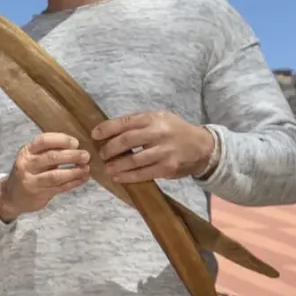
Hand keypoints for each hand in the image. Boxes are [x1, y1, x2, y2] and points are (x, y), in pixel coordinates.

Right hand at [0, 132, 90, 220]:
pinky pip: (60, 188)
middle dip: (71, 156)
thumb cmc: (28, 171)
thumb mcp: (32, 157)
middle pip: (51, 157)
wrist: (12, 196)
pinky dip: (74, 183)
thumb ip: (49, 150)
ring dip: (74, 171)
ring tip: (87, 168)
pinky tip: (83, 178)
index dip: (61, 140)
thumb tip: (77, 145)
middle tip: (86, 155)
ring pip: (56, 175)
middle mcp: (27, 165)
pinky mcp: (39, 194)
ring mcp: (32, 181)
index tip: (76, 142)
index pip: (43, 141)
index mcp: (27, 151)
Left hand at [91, 111, 216, 184]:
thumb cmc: (174, 131)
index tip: (94, 135)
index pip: (125, 122)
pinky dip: (128, 177)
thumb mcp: (159, 118)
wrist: (202, 146)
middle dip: (109, 149)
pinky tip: (118, 177)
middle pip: (126, 141)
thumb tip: (109, 131)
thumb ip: (138, 123)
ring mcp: (164, 151)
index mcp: (154, 118)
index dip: (106, 129)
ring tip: (107, 168)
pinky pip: (143, 174)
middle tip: (101, 155)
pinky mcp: (167, 168)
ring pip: (133, 160)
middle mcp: (158, 133)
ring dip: (116, 165)